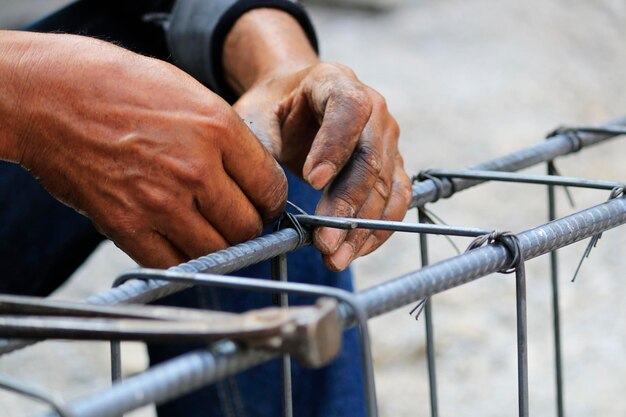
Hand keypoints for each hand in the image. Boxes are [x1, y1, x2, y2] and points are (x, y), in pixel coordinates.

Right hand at [1, 31, 286, 267]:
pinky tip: (177, 240)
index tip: (263, 205)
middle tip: (236, 220)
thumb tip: (253, 177)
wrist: (53, 96)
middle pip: (248, 227)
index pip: (271, 188)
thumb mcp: (191, 96)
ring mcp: (161, 201)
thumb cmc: (123, 89)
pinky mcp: (126, 225)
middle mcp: (196, 169)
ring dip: (219, 248)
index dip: (271, 202)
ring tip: (207, 231)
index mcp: (219, 130)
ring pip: (217, 252)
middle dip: (249, 227)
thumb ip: (229, 140)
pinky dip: (182, 259)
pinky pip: (174, 263)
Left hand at [233, 63, 411, 270]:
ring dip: (363, 227)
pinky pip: (395, 200)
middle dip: (347, 205)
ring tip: (336, 257)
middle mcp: (373, 107)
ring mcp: (386, 138)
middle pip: (370, 158)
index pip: (348, 108)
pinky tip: (354, 250)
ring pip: (386, 186)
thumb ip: (258, 152)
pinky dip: (378, 229)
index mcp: (335, 81)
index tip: (312, 181)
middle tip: (323, 241)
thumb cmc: (272, 110)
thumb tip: (264, 203)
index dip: (334, 146)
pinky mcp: (392, 164)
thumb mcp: (254, 118)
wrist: (293, 102)